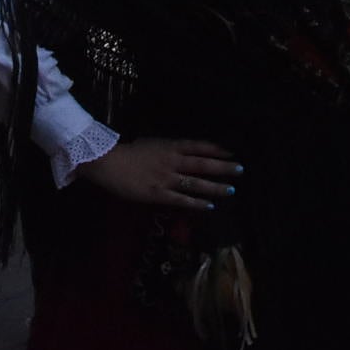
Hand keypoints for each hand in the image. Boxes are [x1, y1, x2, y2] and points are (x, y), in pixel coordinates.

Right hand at [81, 136, 240, 208]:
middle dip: (223, 167)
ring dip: (215, 186)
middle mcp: (172, 161)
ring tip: (231, 190)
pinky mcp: (159, 194)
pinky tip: (210, 206)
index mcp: (170, 146)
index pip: (199, 146)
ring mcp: (167, 178)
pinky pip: (182, 199)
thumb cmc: (127, 152)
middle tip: (241, 170)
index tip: (232, 152)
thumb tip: (182, 151)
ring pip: (196, 182)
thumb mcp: (151, 143)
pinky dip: (197, 202)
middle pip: (203, 163)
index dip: (217, 149)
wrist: (108, 163)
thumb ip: (168, 149)